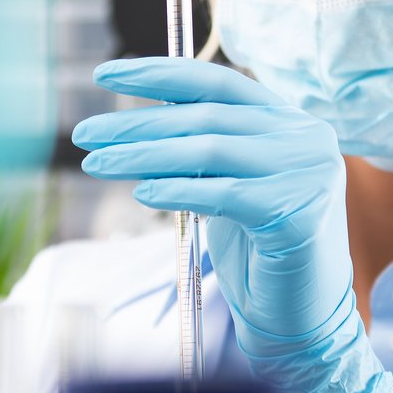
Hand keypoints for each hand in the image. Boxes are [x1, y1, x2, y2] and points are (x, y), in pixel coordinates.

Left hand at [72, 57, 392, 392]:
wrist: (302, 320)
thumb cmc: (260, 255)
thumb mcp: (228, 187)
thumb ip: (203, 150)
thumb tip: (139, 119)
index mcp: (290, 123)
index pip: (218, 82)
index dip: (159, 73)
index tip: (105, 72)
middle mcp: (306, 139)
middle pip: (208, 116)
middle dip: (138, 122)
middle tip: (84, 133)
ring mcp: (307, 174)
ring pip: (211, 150)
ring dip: (145, 155)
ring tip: (97, 163)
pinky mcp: (298, 213)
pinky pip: (225, 193)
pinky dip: (179, 191)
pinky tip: (142, 193)